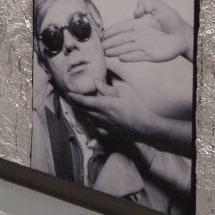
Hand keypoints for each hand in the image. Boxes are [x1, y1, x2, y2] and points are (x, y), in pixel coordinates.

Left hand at [66, 83, 192, 153]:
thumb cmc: (136, 107)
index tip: (69, 93)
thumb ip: (107, 88)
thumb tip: (95, 82)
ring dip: (83, 112)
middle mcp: (101, 116)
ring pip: (88, 118)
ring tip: (80, 105)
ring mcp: (104, 125)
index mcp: (104, 105)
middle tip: (72, 98)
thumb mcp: (123, 93)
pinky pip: (96, 126)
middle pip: (83, 110)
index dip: (74, 97)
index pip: (84, 101)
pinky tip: (93, 117)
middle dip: (76, 104)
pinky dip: (92, 120)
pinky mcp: (108, 132)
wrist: (145, 127)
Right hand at [103, 0, 193, 63]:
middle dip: (110, 43)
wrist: (184, 34)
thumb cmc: (172, 20)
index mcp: (138, 24)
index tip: (102, 34)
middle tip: (100, 46)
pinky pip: (137, 56)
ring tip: (106, 53)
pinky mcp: (150, 55)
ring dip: (116, 51)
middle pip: (120, 39)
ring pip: (126, 49)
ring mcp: (143, 46)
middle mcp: (138, 36)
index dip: (112, 30)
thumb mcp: (159, 6)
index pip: (121, 27)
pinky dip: (129, 57)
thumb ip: (145, 4)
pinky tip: (121, 58)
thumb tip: (134, 13)